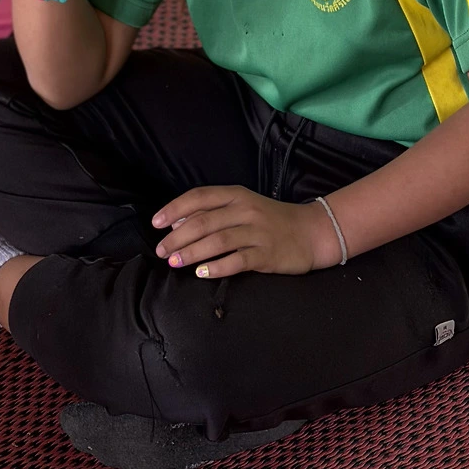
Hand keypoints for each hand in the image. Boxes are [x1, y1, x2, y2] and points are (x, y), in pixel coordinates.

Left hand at [152, 186, 320, 279]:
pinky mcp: (267, 254)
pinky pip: (238, 261)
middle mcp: (245, 210)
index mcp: (236, 194)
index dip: (174, 209)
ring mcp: (257, 231)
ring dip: (192, 252)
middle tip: (162, 251)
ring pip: (217, 240)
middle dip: (178, 237)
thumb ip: (213, 213)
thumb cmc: (271, 220)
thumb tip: (178, 224)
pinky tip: (202, 273)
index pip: (199, 197)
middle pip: (204, 221)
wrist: (312, 232)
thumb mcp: (243, 208)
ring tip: (175, 262)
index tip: (156, 223)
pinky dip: (218, 267)